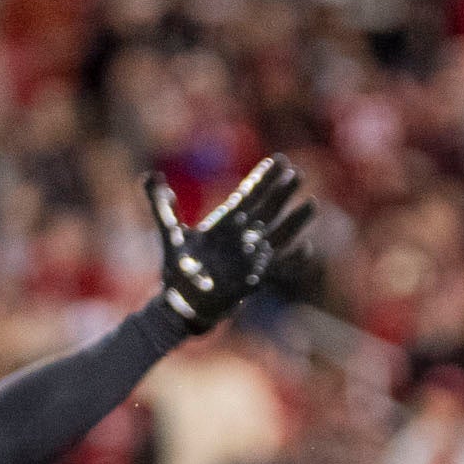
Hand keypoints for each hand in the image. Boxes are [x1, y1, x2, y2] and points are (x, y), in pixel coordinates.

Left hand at [148, 157, 315, 334]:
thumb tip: (151, 177)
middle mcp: (243, 236)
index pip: (249, 194)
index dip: (264, 178)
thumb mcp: (170, 235)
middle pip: (268, 209)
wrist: (183, 303)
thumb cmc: (178, 269)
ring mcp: (251, 257)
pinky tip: (306, 250)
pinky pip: (279, 269)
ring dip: (295, 221)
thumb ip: (162, 207)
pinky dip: (293, 261)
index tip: (280, 160)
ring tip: (311, 204)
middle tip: (298, 173)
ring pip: (279, 234)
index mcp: (225, 222)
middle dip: (283, 192)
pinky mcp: (255, 280)